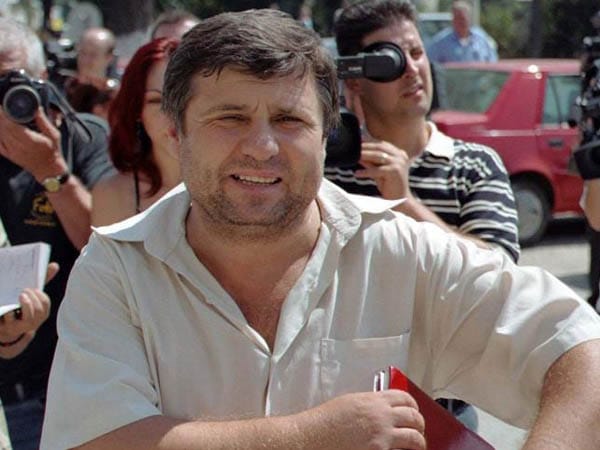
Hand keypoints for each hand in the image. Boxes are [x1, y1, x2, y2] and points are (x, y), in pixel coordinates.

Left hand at [0, 107, 66, 180]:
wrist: (48, 169)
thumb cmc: (52, 151)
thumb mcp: (54, 135)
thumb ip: (44, 121)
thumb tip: (37, 108)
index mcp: (30, 140)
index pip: (11, 125)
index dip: (3, 115)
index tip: (1, 106)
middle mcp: (19, 146)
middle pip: (3, 128)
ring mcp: (12, 151)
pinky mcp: (9, 154)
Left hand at [0, 262, 57, 342]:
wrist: (2, 326)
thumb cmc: (19, 306)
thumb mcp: (30, 294)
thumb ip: (42, 280)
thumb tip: (55, 265)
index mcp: (40, 313)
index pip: (45, 303)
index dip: (40, 295)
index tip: (33, 289)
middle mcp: (33, 322)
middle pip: (39, 312)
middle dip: (33, 299)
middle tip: (24, 291)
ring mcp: (20, 327)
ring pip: (29, 319)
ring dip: (26, 305)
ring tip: (20, 296)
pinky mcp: (7, 328)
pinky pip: (10, 320)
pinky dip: (9, 312)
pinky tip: (7, 305)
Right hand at [303, 390, 425, 449]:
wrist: (313, 437)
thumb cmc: (325, 422)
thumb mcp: (350, 403)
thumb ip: (369, 405)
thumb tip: (382, 410)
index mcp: (374, 401)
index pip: (405, 398)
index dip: (413, 405)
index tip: (414, 411)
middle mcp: (382, 416)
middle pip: (415, 418)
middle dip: (419, 425)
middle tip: (418, 431)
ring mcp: (383, 437)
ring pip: (415, 438)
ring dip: (419, 442)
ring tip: (416, 446)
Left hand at [356, 140, 412, 200]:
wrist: (399, 199)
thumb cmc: (388, 184)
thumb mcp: (377, 170)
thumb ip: (370, 161)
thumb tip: (357, 153)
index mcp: (398, 153)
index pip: (381, 144)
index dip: (368, 142)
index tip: (357, 142)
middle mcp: (400, 156)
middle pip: (379, 147)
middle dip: (365, 147)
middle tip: (353, 148)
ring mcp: (398, 163)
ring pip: (378, 156)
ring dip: (364, 156)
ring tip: (354, 157)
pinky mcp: (395, 171)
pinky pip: (377, 170)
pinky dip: (366, 172)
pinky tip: (357, 174)